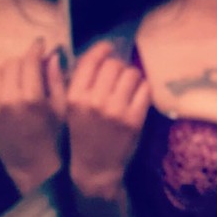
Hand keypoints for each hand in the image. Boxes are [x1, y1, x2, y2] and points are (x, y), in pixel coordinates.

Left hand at [0, 38, 66, 192]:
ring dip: (8, 70)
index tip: (41, 44)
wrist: (31, 165)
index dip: (35, 49)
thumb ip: (55, 79)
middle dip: (23, 61)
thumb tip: (52, 55)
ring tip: (18, 76)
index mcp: (31, 99)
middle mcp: (8, 100)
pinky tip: (7, 87)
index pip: (29, 61)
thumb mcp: (60, 109)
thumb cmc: (52, 138)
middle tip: (32, 64)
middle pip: (11, 64)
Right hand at [66, 40, 150, 196]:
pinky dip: (144, 89)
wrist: (95, 169)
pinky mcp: (134, 120)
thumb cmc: (83, 135)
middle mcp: (94, 101)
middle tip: (119, 76)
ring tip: (129, 86)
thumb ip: (80, 82)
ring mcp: (116, 110)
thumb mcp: (71, 108)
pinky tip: (138, 96)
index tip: (109, 48)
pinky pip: (145, 89)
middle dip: (118, 67)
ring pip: (131, 74)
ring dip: (133, 77)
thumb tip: (100, 52)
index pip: (90, 61)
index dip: (102, 49)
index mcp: (75, 97)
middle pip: (113, 65)